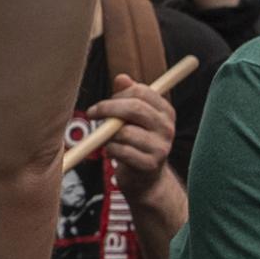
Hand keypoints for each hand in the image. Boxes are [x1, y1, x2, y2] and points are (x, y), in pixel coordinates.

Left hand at [89, 76, 182, 211]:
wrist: (145, 180)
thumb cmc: (136, 143)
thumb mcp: (134, 118)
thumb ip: (128, 97)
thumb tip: (121, 78)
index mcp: (165, 111)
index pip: (142, 92)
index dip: (118, 94)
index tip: (104, 102)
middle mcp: (167, 127)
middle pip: (134, 108)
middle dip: (107, 108)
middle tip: (92, 113)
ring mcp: (161, 147)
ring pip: (124, 131)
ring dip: (107, 134)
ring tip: (106, 139)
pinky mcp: (150, 164)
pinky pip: (120, 150)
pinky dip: (110, 149)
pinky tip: (112, 151)